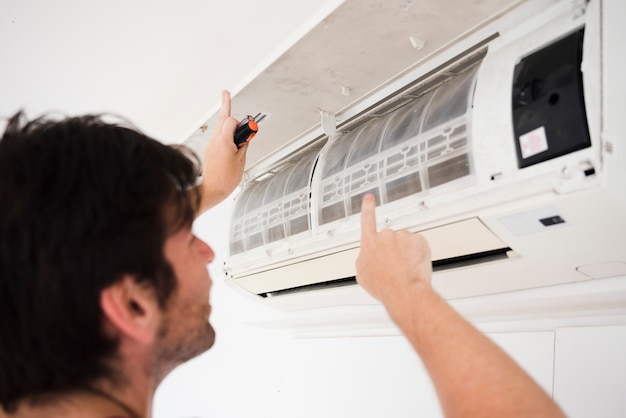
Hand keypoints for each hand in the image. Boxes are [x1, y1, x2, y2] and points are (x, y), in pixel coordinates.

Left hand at [199, 90, 247, 211]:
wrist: (212, 190)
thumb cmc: (226, 179)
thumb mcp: (241, 160)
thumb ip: (244, 144)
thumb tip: (246, 136)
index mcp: (223, 141)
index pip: (230, 121)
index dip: (241, 123)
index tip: (250, 126)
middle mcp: (214, 140)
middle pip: (222, 118)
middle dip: (225, 106)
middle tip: (226, 92)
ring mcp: (210, 145)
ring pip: (219, 126)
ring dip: (226, 120)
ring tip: (224, 100)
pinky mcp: (209, 150)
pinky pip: (218, 136)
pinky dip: (225, 133)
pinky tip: (229, 132)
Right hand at [355, 194, 432, 305]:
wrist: (404, 292)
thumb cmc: (385, 286)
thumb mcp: (363, 275)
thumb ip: (363, 259)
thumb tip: (367, 257)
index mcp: (370, 243)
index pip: (367, 219)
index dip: (368, 208)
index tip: (369, 198)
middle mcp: (385, 236)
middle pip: (390, 238)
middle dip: (393, 249)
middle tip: (395, 266)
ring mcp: (402, 237)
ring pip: (405, 242)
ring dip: (406, 252)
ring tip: (404, 269)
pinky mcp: (418, 240)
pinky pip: (417, 245)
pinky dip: (417, 254)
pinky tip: (413, 265)